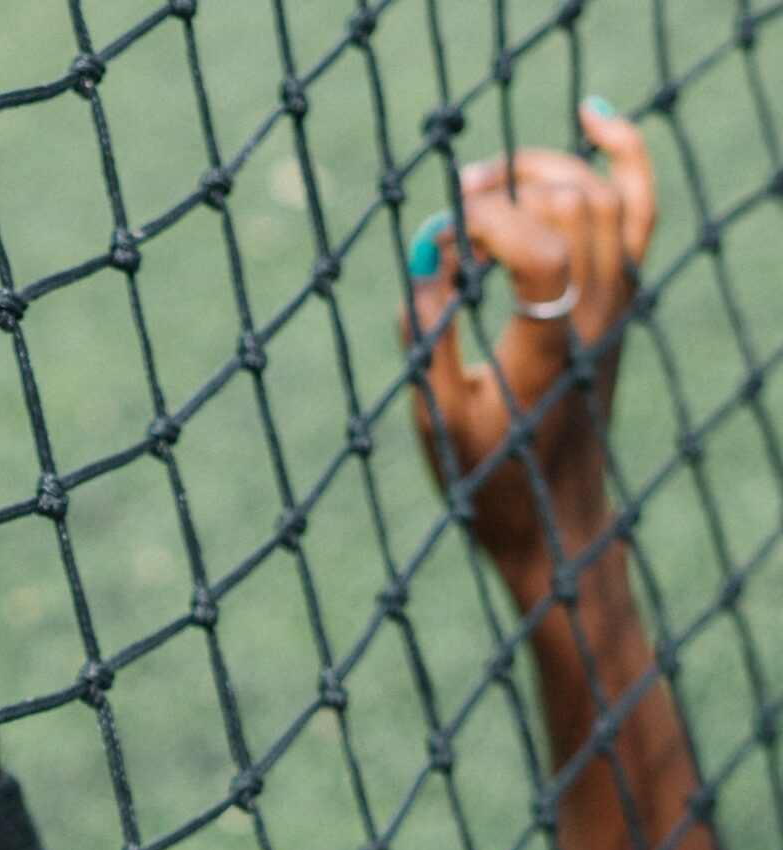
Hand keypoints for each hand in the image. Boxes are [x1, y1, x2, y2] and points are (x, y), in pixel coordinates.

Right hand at [405, 100, 656, 590]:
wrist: (555, 516)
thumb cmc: (487, 476)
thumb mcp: (435, 416)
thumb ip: (425, 334)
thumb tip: (425, 261)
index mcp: (547, 349)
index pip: (539, 247)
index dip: (486, 224)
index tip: (441, 242)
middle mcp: (595, 314)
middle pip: (571, 200)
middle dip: (503, 186)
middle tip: (451, 210)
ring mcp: (618, 299)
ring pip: (605, 189)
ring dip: (543, 165)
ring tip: (487, 180)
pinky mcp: (623, 294)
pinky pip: (639, 206)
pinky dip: (624, 154)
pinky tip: (590, 119)